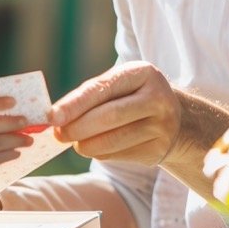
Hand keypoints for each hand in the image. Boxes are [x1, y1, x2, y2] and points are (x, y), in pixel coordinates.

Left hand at [49, 61, 181, 165]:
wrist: (177, 118)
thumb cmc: (133, 97)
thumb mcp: (120, 84)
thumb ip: (90, 96)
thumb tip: (56, 118)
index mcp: (143, 73)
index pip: (103, 88)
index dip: (75, 104)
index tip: (52, 116)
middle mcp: (157, 97)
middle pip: (109, 116)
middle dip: (77, 127)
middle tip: (58, 134)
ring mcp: (162, 125)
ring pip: (113, 140)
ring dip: (86, 145)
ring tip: (76, 143)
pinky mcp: (159, 149)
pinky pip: (120, 155)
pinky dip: (101, 153)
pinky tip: (96, 148)